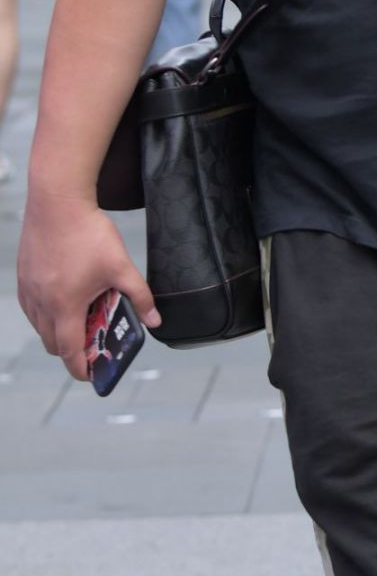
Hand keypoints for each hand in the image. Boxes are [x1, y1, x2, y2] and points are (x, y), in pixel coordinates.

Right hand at [18, 194, 159, 379]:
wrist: (57, 200)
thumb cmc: (88, 233)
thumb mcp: (122, 267)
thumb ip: (140, 296)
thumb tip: (154, 321)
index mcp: (64, 304)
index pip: (68, 351)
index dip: (80, 367)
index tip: (92, 375)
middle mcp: (40, 302)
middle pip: (52, 343)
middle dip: (71, 351)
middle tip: (92, 347)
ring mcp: (28, 288)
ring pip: (39, 325)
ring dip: (57, 331)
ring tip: (82, 322)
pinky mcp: (23, 275)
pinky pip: (31, 307)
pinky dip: (46, 313)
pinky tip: (65, 300)